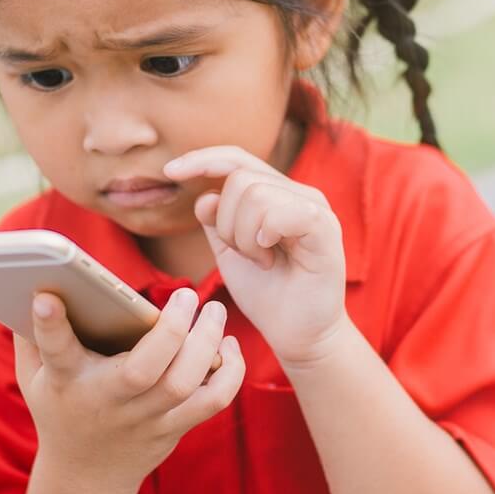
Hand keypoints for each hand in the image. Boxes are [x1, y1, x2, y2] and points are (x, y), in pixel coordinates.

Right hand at [12, 288, 245, 493]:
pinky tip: (228, 346)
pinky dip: (230, 374)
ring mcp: (144, 419)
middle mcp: (107, 401)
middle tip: (188, 295)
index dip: (49, 323)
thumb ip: (32, 331)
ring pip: (183, 383)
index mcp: (67, 381)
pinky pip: (212, 402)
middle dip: (171, 329)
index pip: (56, 350)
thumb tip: (35, 277)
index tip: (47, 295)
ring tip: (214, 312)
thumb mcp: (34, 376)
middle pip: (143, 370)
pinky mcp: (173, 428)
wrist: (86, 478)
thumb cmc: (60, 409)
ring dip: (207, 343)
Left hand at [163, 145, 350, 368]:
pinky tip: (270, 258)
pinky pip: (281, 212)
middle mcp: (299, 193)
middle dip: (225, 222)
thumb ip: (216, 221)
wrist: (298, 335)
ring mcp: (315, 207)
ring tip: (260, 261)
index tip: (170, 172)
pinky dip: (263, 235)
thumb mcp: (230, 252)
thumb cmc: (267, 294)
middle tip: (244, 254)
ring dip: (243, 236)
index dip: (201, 159)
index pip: (236, 158)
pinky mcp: (325, 228)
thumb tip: (204, 196)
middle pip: (239, 178)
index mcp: (277, 193)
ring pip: (255, 193)